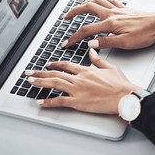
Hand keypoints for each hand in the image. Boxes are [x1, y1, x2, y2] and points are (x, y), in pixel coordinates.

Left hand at [25, 49, 139, 114]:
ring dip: (40, 82)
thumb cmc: (120, 85)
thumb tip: (92, 51)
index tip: (48, 64)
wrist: (125, 96)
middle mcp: (79, 79)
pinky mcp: (78, 102)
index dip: (55, 64)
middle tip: (29, 72)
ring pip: (54, 84)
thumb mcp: (110, 67)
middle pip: (55, 74)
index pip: (66, 65)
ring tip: (30, 82)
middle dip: (40, 72)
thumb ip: (98, 60)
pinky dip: (48, 102)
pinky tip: (40, 102)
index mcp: (86, 71)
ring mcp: (77, 90)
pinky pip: (59, 101)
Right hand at [62, 0, 154, 49]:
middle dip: (74, 12)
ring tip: (78, 7)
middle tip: (66, 17)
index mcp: (110, 24)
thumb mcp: (125, 43)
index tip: (66, 43)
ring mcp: (118, 9)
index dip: (74, 37)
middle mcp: (112, 14)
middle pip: (87, 8)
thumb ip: (106, 42)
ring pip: (97, 1)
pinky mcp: (124, 8)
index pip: (86, 30)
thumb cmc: (145, 34)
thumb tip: (91, 43)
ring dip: (85, 2)